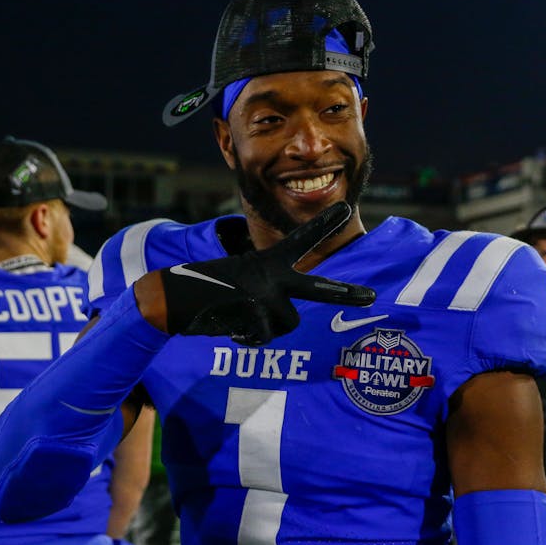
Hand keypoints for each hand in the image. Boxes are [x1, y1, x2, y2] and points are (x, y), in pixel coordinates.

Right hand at [156, 201, 374, 345]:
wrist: (173, 298)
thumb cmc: (209, 290)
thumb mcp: (243, 282)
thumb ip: (269, 294)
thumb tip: (290, 321)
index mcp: (268, 262)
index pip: (302, 240)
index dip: (325, 223)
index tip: (348, 207)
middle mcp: (271, 275)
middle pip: (317, 288)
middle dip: (345, 294)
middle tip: (372, 298)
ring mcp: (264, 294)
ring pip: (287, 324)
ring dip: (267, 328)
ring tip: (240, 316)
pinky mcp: (254, 312)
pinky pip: (264, 338)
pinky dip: (248, 338)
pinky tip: (230, 325)